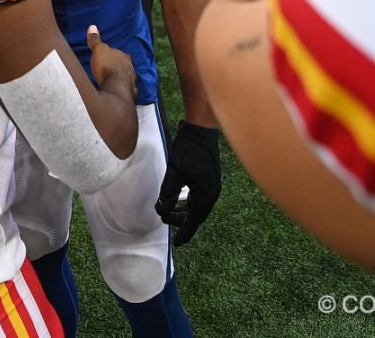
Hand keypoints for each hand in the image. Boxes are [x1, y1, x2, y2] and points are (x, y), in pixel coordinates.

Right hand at [86, 24, 135, 97]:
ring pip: (127, 77)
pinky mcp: (130, 92)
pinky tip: (118, 91)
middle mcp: (130, 67)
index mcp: (124, 56)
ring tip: (114, 81)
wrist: (115, 87)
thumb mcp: (98, 50)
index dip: (112, 55)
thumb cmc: (107, 66)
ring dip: (122, 78)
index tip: (107, 57)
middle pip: (124, 65)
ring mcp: (132, 80)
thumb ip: (95, 40)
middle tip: (110, 69)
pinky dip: (124, 90)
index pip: (118, 53)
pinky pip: (127, 89)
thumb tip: (92, 27)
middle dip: (119, 67)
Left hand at [154, 120, 221, 245]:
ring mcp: (212, 186)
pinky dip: (189, 205)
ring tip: (171, 215)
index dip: (184, 233)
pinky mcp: (209, 179)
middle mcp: (212, 193)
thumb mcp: (175, 171)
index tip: (177, 244)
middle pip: (197, 216)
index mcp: (206, 194)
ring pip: (198, 208)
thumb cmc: (188, 149)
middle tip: (168, 226)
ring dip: (185, 213)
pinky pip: (199, 199)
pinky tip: (180, 202)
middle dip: (183, 223)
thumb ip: (169, 191)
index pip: (193, 220)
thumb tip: (162, 209)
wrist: (201, 130)